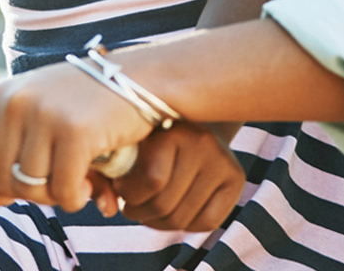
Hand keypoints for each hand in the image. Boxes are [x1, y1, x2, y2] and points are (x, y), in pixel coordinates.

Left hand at [0, 62, 155, 213]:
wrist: (139, 79)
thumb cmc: (86, 104)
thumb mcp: (37, 110)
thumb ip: (10, 144)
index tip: (11, 197)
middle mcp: (13, 103)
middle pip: (2, 183)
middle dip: (31, 195)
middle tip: (57, 184)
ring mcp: (43, 115)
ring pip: (31, 189)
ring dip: (57, 196)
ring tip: (77, 180)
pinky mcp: (74, 131)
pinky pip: (63, 191)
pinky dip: (76, 198)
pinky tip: (90, 184)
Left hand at [113, 121, 243, 231]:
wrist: (194, 118)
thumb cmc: (149, 135)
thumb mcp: (131, 140)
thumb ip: (114, 167)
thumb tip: (106, 207)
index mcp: (172, 130)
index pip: (152, 181)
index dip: (129, 195)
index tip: (119, 190)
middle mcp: (202, 144)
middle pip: (165, 204)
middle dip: (138, 212)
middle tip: (129, 207)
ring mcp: (223, 162)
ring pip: (182, 218)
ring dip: (156, 222)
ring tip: (145, 211)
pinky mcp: (236, 180)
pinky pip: (207, 223)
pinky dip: (183, 226)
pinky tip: (170, 214)